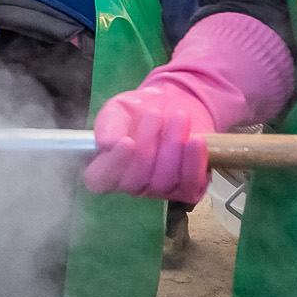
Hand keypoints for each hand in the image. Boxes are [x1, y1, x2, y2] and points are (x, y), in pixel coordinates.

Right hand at [85, 85, 216, 202]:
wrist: (174, 104)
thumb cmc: (139, 109)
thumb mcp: (118, 109)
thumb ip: (109, 123)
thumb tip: (107, 143)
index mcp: (106, 169)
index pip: (100, 181)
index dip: (113, 165)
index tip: (126, 141)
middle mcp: (131, 186)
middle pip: (135, 181)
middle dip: (147, 146)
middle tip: (155, 113)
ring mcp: (159, 191)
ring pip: (163, 181)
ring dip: (172, 146)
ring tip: (179, 116)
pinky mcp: (187, 189)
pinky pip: (190, 183)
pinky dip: (193, 161)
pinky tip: (196, 139)